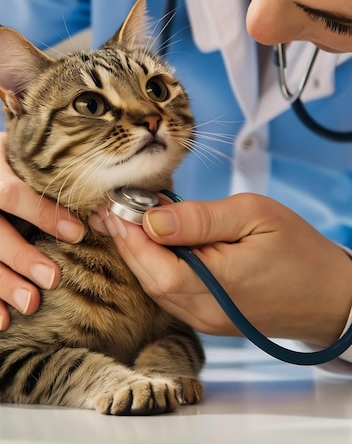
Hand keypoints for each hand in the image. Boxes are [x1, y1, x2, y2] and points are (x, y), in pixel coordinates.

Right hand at [0, 133, 84, 329]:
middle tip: (53, 278)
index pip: (12, 193)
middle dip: (22, 257)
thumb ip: (49, 173)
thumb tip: (97, 200)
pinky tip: (3, 320)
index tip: (77, 233)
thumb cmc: (12, 159)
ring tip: (31, 304)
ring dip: (3, 283)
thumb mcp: (23, 155)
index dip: (42, 214)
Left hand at [89, 193, 351, 345]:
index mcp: (219, 285)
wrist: (330, 296)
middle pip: (148, 278)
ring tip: (128, 220)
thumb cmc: (300, 252)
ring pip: (155, 288)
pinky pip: (170, 294)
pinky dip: (155, 267)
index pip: (155, 265)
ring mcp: (206, 320)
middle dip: (126, 241)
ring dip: (138, 254)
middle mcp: (205, 311)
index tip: (114, 204)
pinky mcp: (209, 319)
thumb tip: (153, 219)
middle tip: (113, 208)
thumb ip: (200, 219)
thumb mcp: (254, 216)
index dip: (129, 235)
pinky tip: (155, 242)